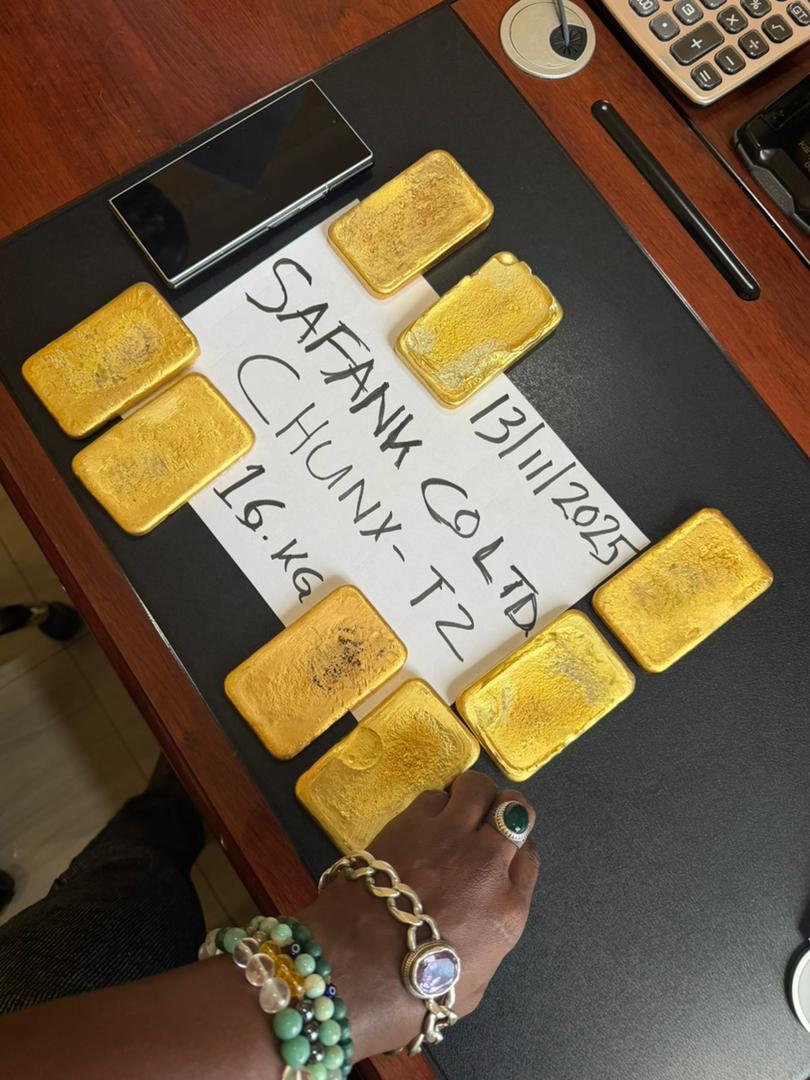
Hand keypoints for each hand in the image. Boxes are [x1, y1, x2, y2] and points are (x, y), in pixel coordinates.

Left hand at [299, 772, 538, 1059]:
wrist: (352, 970)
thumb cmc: (409, 995)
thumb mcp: (472, 983)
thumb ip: (487, 938)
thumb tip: (478, 915)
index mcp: (508, 910)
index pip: (529, 857)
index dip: (514, 850)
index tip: (500, 853)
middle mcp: (487, 864)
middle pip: (514, 809)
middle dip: (502, 810)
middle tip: (483, 821)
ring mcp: (449, 836)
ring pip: (477, 787)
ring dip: (469, 795)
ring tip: (456, 810)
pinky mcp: (410, 821)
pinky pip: (434, 796)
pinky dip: (432, 805)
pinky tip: (421, 824)